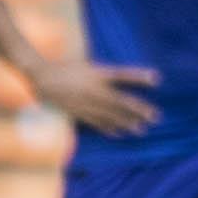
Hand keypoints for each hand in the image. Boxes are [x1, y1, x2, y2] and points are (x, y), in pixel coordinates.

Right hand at [32, 59, 160, 135]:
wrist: (40, 76)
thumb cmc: (65, 67)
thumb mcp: (87, 65)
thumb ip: (103, 74)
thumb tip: (120, 79)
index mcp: (97, 72)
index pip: (123, 74)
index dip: (139, 76)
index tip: (156, 78)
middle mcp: (93, 89)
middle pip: (121, 100)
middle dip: (139, 109)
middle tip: (155, 116)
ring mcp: (86, 102)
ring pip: (110, 114)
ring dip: (127, 122)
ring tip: (141, 129)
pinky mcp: (78, 112)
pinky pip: (96, 122)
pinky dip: (108, 128)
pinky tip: (119, 133)